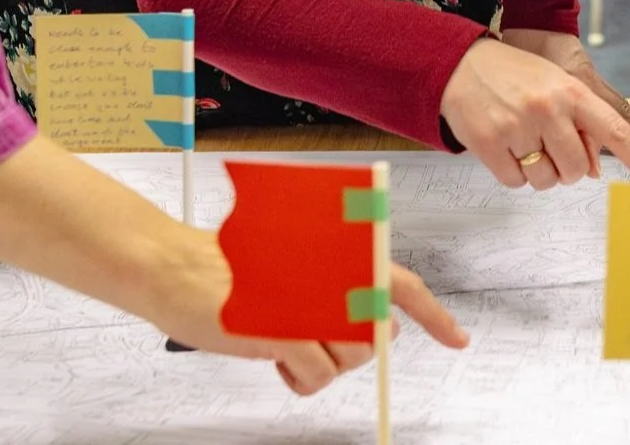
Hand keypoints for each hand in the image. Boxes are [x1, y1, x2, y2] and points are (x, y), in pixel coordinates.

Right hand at [149, 230, 468, 393]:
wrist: (172, 268)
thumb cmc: (228, 268)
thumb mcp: (293, 273)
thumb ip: (335, 292)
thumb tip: (375, 328)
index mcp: (337, 253)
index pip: (402, 285)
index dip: (435, 314)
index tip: (457, 338)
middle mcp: (332, 275)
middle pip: (374, 334)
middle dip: (349, 346)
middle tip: (311, 336)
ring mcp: (311, 305)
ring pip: (349, 358)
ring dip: (320, 361)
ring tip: (285, 339)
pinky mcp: (285, 334)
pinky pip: (316, 375)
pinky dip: (297, 376)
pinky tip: (271, 355)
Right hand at [437, 38, 629, 189]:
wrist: (460, 62)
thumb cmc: (515, 75)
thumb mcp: (555, 85)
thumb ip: (579, 122)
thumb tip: (594, 170)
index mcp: (572, 91)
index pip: (616, 131)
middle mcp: (548, 108)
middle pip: (577, 170)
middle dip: (567, 168)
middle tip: (549, 146)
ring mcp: (517, 126)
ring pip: (546, 180)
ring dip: (539, 172)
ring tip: (524, 142)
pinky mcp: (488, 143)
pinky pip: (516, 181)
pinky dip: (513, 173)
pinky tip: (504, 146)